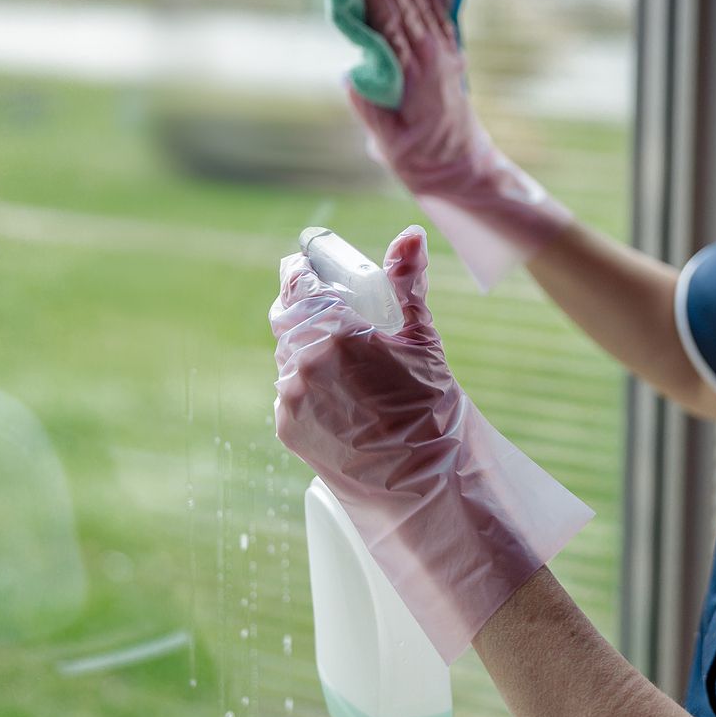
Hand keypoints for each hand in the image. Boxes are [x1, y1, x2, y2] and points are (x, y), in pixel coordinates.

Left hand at [272, 225, 458, 494]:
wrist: (420, 481)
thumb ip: (408, 281)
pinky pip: (288, 390)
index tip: (309, 267)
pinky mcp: (286, 426)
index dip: (302, 270)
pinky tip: (339, 396)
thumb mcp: (422, 338)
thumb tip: (410, 235)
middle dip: (305, 307)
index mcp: (336, 331)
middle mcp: (304, 361)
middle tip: (332, 311)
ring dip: (305, 348)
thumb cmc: (429, 408)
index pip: (298, 281)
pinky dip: (306, 384)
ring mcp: (291, 396)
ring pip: (287, 354)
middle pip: (288, 315)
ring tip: (344, 363)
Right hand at [348, 0, 485, 194]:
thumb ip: (371, 110)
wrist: (463, 170)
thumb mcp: (388, 144)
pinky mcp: (453, 57)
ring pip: (426, 5)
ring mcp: (446, 56)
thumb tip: (351, 76)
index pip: (391, 27)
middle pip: (409, 6)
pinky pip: (443, 16)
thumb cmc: (420, 160)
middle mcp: (433, 59)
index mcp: (414, 77)